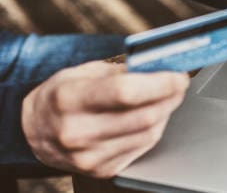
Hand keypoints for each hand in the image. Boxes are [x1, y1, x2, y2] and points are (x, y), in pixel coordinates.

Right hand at [21, 61, 188, 177]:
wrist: (35, 131)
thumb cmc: (62, 95)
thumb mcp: (82, 72)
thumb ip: (122, 70)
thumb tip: (161, 67)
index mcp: (69, 99)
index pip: (126, 92)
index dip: (160, 83)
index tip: (178, 74)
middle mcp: (77, 131)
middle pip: (144, 115)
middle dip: (171, 96)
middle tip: (180, 82)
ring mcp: (89, 156)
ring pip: (149, 132)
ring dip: (166, 111)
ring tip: (168, 96)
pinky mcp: (102, 169)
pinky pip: (144, 147)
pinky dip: (155, 128)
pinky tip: (154, 115)